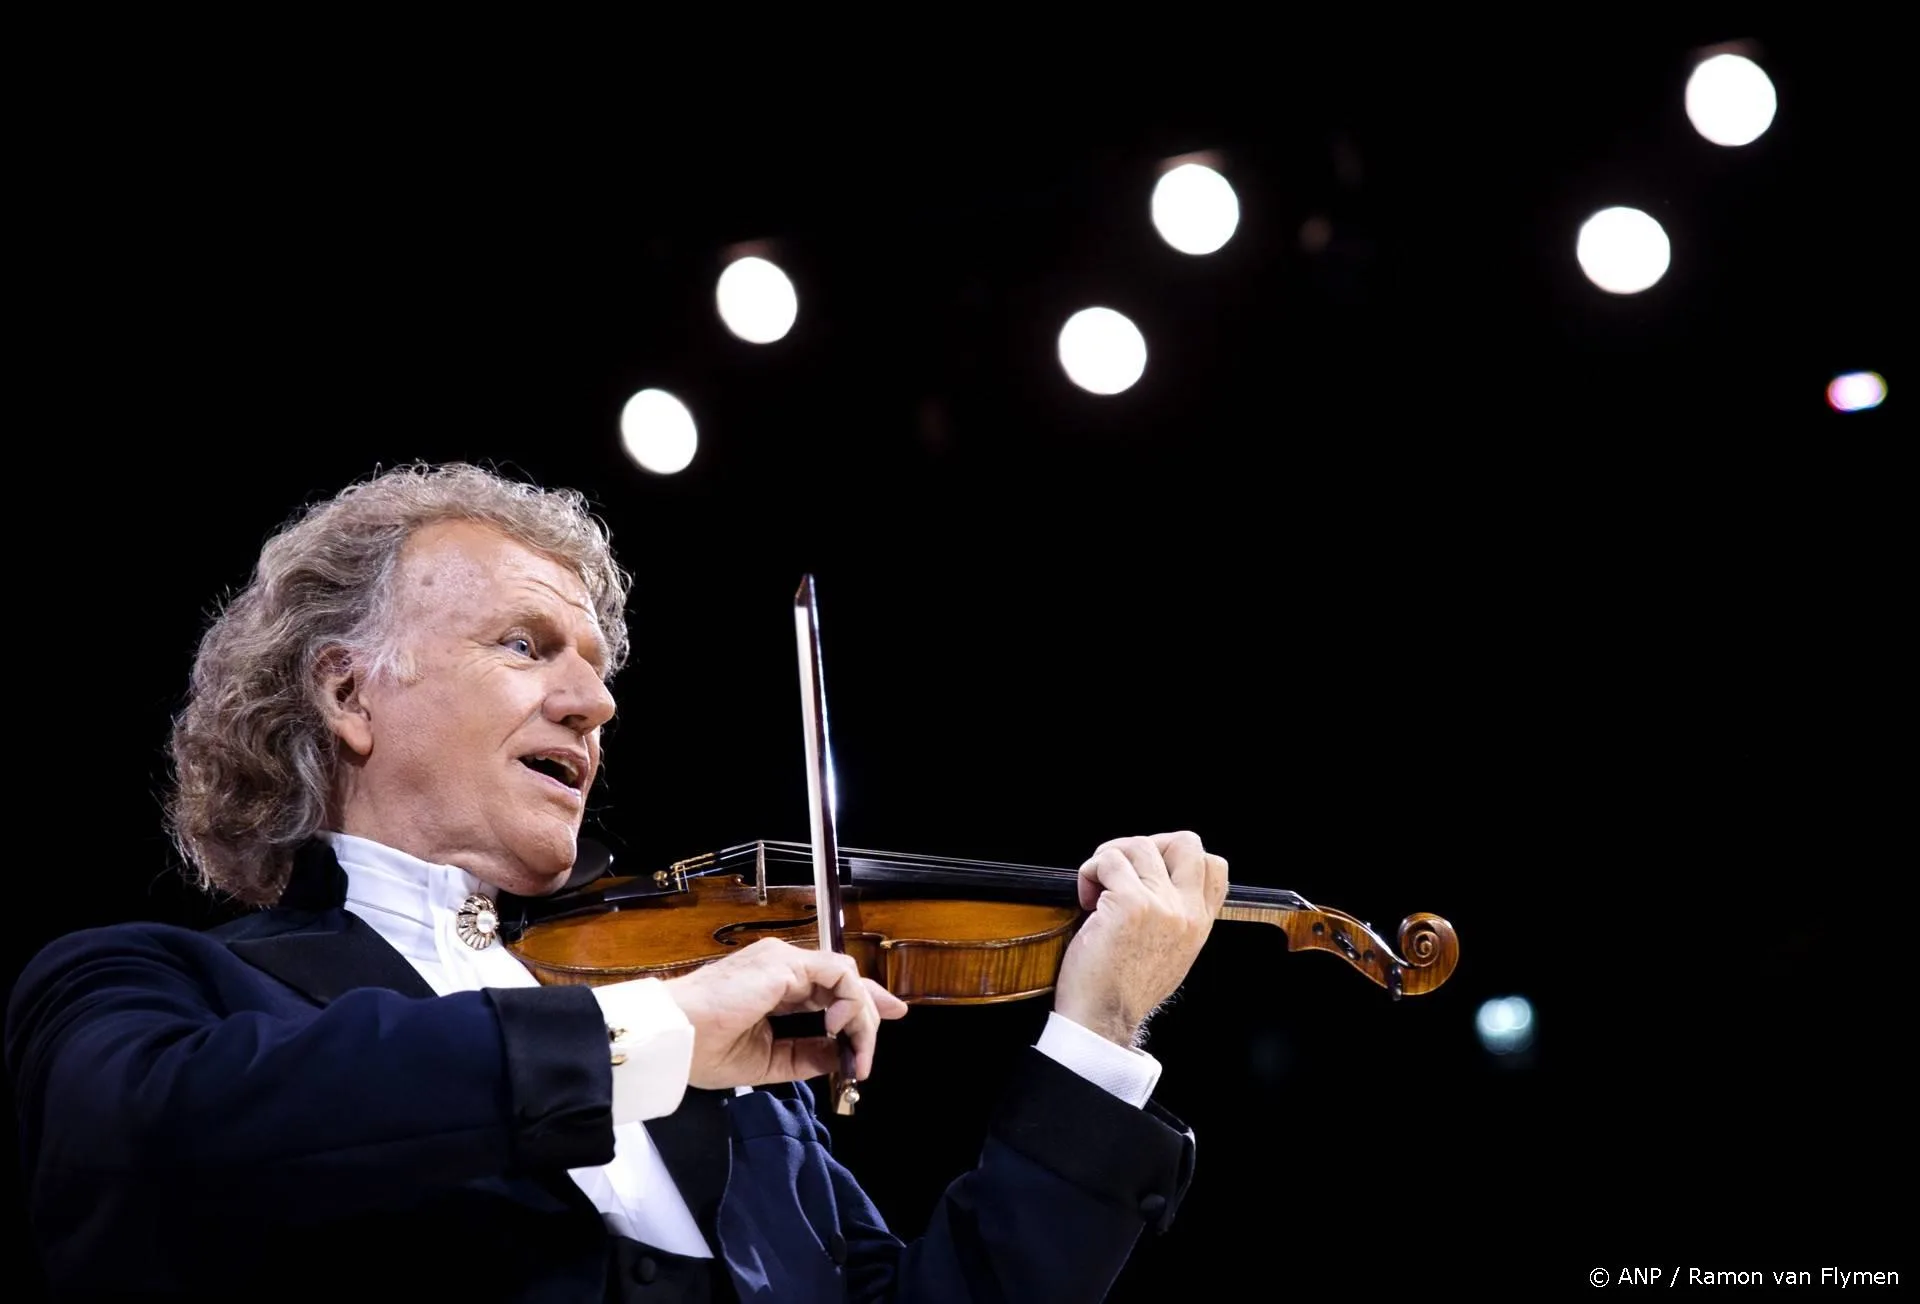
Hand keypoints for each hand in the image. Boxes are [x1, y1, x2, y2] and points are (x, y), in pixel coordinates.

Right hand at [663, 938, 908, 1088]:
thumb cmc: (702, 1050)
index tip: (870, 1039)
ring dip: (860, 1017)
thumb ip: (803, 1055)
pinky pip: (837, 974)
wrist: (673, 1039)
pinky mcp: (784, 963)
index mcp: (771, 988)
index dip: (856, 1009)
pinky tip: (838, 1029)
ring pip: (845, 977)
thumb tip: (839, 1056)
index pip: (827, 990)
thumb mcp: (765, 1060)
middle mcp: (781, 968)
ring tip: (856, 1052)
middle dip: (868, 1015)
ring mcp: (783, 961)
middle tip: (869, 1055)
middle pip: (842, 982)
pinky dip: (849, 1002)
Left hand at [1054, 831, 1228, 1048]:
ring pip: (1138, 845)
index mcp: (1199, 924)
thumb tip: (1157, 876)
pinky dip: (1090, 871)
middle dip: (1147, 844)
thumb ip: (1176, 916)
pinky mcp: (1130, 903)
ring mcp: (1161, 906)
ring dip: (1109, 858)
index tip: (1148, 872)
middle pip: (1186, 841)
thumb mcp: (1171, 953)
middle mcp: (1187, 912)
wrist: (1102, 1018)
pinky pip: (1108, 860)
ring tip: (1097, 887)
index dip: (1177, 856)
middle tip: (1122, 868)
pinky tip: (1086, 898)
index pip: (1214, 865)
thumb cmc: (1124, 988)